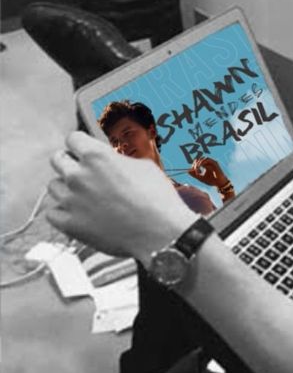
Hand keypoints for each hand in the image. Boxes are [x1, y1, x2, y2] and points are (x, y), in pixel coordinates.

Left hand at [44, 132, 196, 260]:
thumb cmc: (157, 199)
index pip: (73, 139)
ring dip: (66, 188)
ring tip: (84, 195)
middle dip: (70, 163)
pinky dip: (62, 211)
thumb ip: (118, 160)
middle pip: (57, 160)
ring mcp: (71, 200)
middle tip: (84, 172)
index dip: (81, 144)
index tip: (84, 150)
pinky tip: (78, 212)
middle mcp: (78, 176)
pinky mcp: (68, 223)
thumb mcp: (144, 167)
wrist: (160, 233)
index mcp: (97, 157)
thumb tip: (111, 161)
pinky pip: (52, 212)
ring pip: (53, 186)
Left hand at [188, 157, 229, 189]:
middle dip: (195, 164)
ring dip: (198, 163)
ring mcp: (212, 162)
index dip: (193, 165)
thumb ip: (194, 175)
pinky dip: (202, 163)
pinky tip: (200, 168)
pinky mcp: (215, 163)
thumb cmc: (211, 181)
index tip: (191, 171)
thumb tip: (187, 171)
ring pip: (203, 158)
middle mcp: (209, 163)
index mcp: (206, 166)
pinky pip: (207, 160)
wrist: (219, 184)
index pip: (198, 162)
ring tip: (197, 169)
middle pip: (199, 159)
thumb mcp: (201, 178)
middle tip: (194, 170)